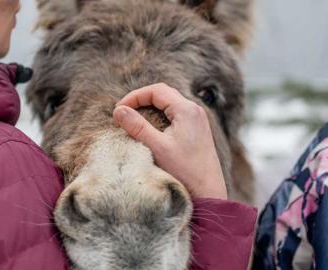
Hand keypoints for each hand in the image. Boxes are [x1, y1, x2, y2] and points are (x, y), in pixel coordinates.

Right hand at [113, 83, 226, 199]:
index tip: (119, 110)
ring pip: (169, 104)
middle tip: (124, 112)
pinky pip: (175, 115)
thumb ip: (137, 126)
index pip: (156, 90)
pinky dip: (159, 116)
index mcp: (187, 110)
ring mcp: (197, 120)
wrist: (208, 193)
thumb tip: (118, 110)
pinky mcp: (197, 130)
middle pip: (163, 94)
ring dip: (150, 108)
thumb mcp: (157, 147)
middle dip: (141, 100)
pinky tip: (150, 130)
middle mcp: (195, 110)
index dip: (135, 96)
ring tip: (134, 120)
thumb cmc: (185, 172)